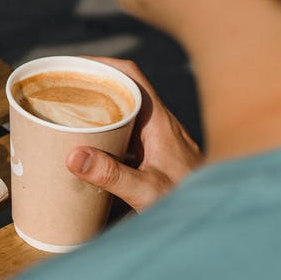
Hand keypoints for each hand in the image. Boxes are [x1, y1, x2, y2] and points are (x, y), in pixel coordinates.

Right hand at [66, 57, 202, 210]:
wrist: (218, 214)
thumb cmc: (189, 201)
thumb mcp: (146, 190)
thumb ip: (112, 175)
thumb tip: (74, 156)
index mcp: (159, 121)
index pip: (132, 77)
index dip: (103, 65)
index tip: (75, 67)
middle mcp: (159, 124)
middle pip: (126, 90)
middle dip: (94, 84)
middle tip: (62, 89)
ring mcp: (158, 138)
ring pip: (126, 111)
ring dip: (100, 107)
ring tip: (68, 112)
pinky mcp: (156, 154)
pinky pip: (128, 132)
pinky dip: (107, 130)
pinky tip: (90, 145)